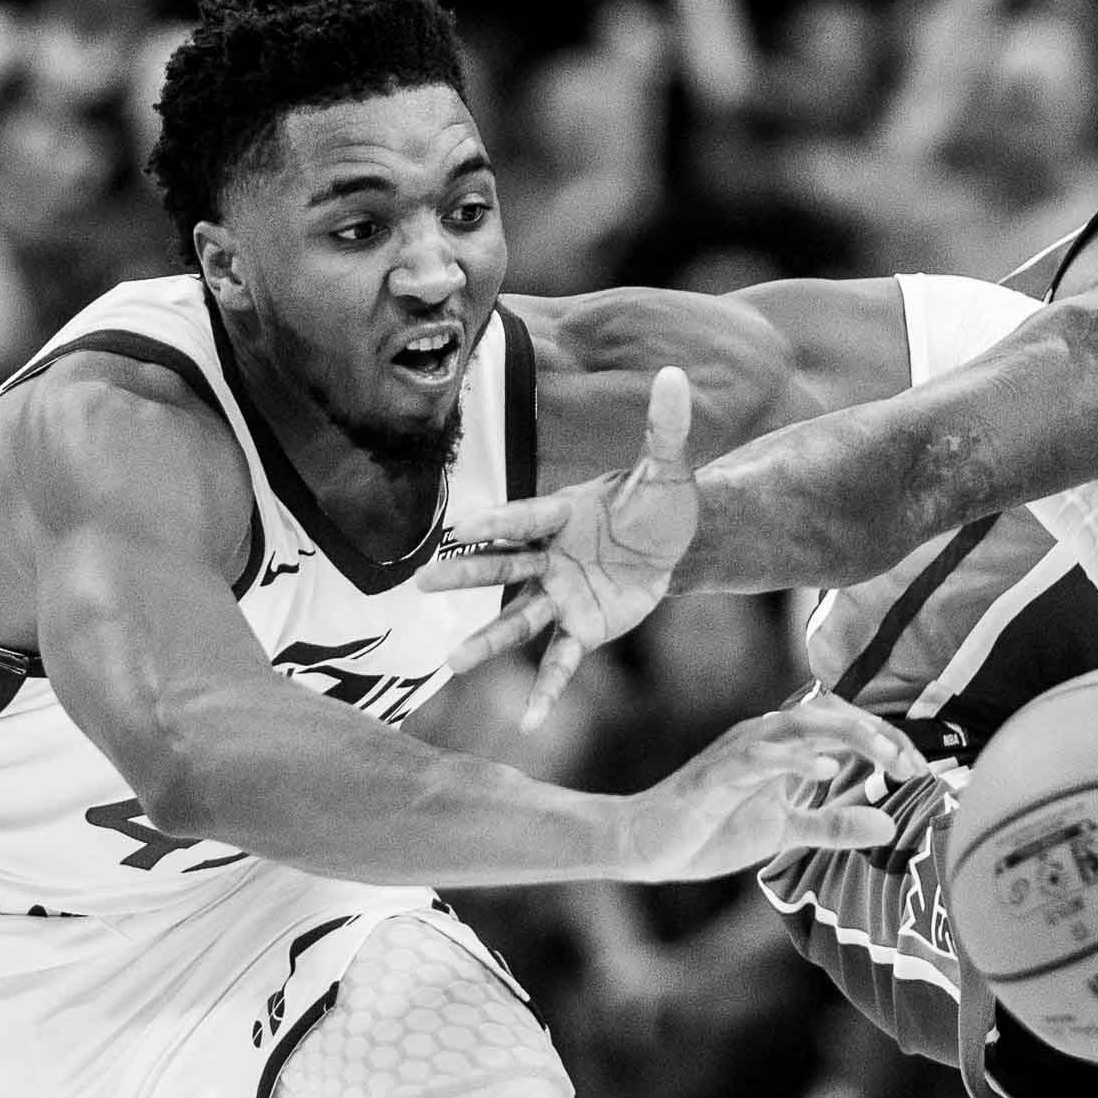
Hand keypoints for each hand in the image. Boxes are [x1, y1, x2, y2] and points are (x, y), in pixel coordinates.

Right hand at [418, 367, 701, 725]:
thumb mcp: (668, 464)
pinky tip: (529, 723)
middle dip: (467, 574)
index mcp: (563, 512)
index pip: (526, 517)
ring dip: (486, 640)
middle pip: (504, 567)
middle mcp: (552, 557)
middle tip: (422, 581)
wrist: (674, 540)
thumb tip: (676, 374)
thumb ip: (666, 425)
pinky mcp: (584, 627)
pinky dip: (547, 691)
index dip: (499, 520)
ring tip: (449, 663)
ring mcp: (562, 595)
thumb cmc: (659, 498)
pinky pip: (561, 662)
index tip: (463, 524)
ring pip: (518, 620)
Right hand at [617, 691, 928, 882]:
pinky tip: (825, 767)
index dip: (885, 740)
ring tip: (884, 752)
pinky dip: (793, 757)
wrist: (645, 846)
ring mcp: (739, 750)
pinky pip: (757, 756)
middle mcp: (764, 736)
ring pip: (798, 723)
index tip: (919, 770)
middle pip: (829, 713)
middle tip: (912, 764)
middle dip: (876, 733)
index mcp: (782, 746)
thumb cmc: (711, 831)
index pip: (843, 724)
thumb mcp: (785, 831)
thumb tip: (889, 825)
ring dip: (846, 734)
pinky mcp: (715, 773)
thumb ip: (834, 825)